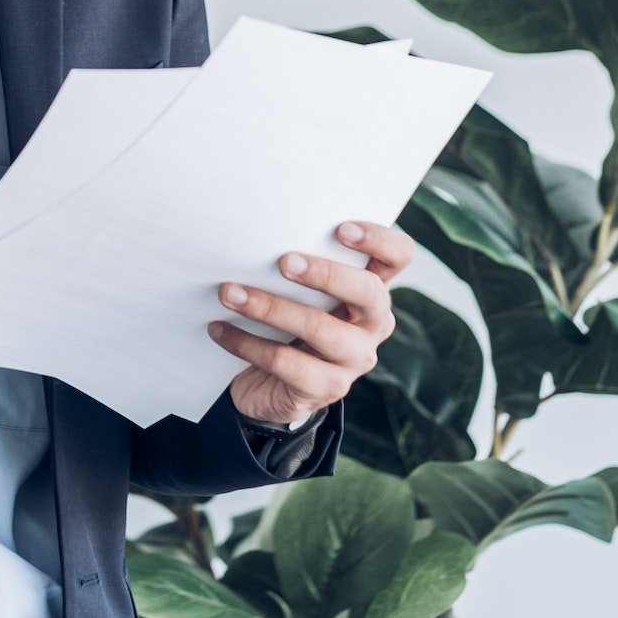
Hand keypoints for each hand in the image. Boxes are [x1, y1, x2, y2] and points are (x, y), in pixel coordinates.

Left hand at [207, 219, 410, 427]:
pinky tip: (219, 329)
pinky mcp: (327, 388)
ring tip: (229, 293)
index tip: (339, 228)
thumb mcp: (299, 292)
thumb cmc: (286, 321)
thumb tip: (254, 233)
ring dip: (269, 307)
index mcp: (372, 289)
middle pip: (368, 292)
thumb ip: (297, 266)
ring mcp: (355, 359)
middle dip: (325, 273)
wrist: (271, 385)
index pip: (398, 256)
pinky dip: (246, 343)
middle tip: (283, 262)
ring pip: (320, 328)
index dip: (378, 240)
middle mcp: (373, 323)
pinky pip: (286, 363)